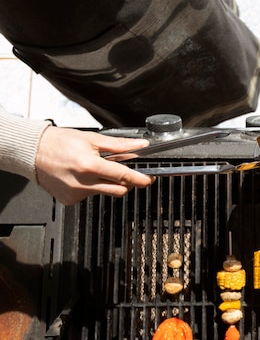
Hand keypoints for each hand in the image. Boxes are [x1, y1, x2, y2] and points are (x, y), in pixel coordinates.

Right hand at [35, 126, 154, 204]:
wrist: (31, 151)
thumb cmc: (58, 142)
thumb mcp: (92, 138)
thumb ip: (119, 145)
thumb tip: (140, 146)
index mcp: (89, 165)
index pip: (124, 176)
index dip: (140, 179)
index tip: (148, 179)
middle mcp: (82, 183)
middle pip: (118, 189)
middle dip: (125, 182)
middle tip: (121, 171)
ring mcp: (75, 194)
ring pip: (104, 192)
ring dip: (105, 182)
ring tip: (92, 168)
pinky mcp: (69, 200)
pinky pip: (89, 196)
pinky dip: (91, 187)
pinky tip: (80, 176)